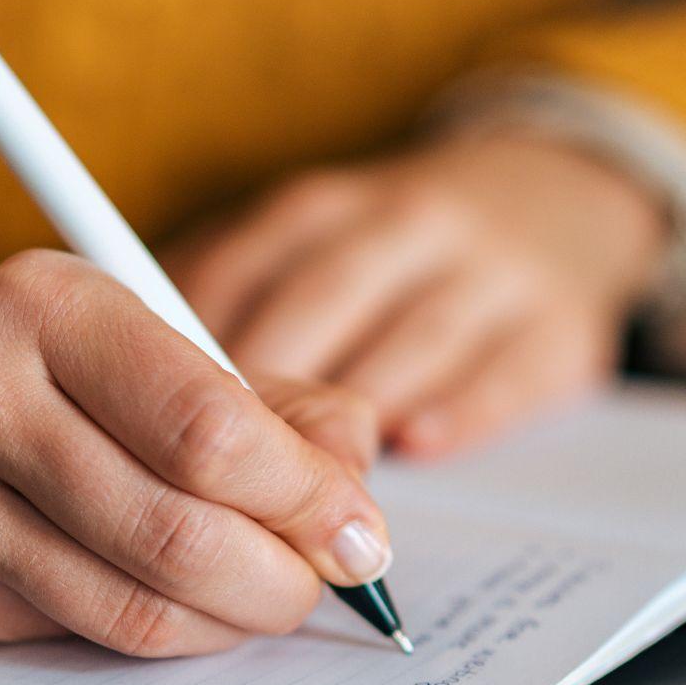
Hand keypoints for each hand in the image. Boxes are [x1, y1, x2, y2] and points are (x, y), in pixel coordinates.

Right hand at [0, 250, 389, 656]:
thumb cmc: (4, 360)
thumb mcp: (124, 334)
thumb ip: (255, 394)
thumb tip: (353, 466)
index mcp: (47, 306)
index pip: (209, 426)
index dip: (306, 496)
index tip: (357, 527)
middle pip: (178, 529)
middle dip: (281, 577)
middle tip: (320, 581)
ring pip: (128, 605)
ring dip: (225, 620)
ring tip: (258, 596)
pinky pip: (69, 637)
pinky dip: (147, 632)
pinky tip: (166, 601)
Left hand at [169, 133, 667, 457]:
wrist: (559, 196)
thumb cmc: (396, 251)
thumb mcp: (311, 246)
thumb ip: (230, 304)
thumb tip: (123, 391)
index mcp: (323, 208)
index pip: (241, 270)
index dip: (191, 350)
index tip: (148, 419)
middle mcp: (407, 224)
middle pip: (321, 303)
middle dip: (268, 394)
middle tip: (220, 477)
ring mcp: (492, 271)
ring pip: (411, 336)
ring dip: (355, 412)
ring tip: (306, 487)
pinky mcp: (561, 326)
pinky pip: (507, 370)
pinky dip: (458, 408)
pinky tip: (416, 444)